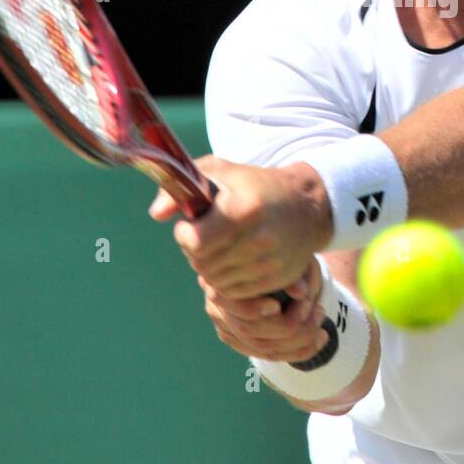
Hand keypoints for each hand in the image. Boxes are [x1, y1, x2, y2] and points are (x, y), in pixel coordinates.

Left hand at [147, 155, 331, 298]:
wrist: (307, 206)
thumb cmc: (255, 185)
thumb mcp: (221, 172)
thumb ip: (182, 186)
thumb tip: (156, 214)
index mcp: (244, 207)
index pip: (196, 241)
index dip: (184, 235)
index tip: (189, 224)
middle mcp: (259, 237)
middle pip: (203, 263)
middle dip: (194, 251)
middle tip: (203, 236)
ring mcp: (269, 261)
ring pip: (216, 280)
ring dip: (208, 266)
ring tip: (218, 247)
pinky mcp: (276, 278)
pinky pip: (234, 292)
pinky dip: (225, 280)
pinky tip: (231, 260)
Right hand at [196, 254, 331, 363]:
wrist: (276, 258)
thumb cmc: (281, 252)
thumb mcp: (290, 257)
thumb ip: (292, 272)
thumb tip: (299, 291)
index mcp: (220, 281)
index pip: (231, 304)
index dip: (255, 309)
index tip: (282, 304)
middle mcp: (216, 308)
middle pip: (248, 330)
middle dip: (288, 326)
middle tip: (318, 311)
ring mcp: (227, 328)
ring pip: (261, 348)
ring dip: (298, 342)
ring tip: (323, 327)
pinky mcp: (243, 341)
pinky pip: (268, 355)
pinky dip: (297, 351)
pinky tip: (319, 339)